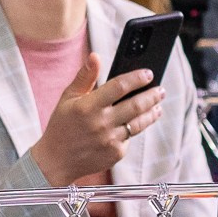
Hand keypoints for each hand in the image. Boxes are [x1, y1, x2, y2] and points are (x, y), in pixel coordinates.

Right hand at [29, 54, 161, 185]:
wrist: (56, 160)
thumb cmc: (62, 125)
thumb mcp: (68, 98)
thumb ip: (85, 77)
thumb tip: (95, 56)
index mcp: (88, 106)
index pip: (119, 86)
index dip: (137, 78)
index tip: (148, 74)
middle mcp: (101, 123)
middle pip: (135, 105)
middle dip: (152, 95)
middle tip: (161, 90)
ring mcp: (110, 140)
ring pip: (139, 123)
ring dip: (151, 113)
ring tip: (158, 106)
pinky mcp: (115, 153)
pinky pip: (130, 138)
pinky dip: (135, 129)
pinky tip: (137, 123)